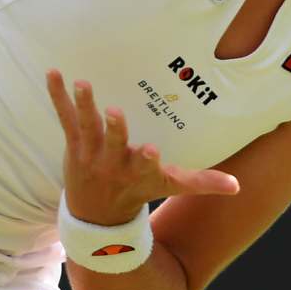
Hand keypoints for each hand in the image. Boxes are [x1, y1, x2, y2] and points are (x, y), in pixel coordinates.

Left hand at [45, 69, 238, 225]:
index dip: (147, 159)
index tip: (150, 150)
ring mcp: (90, 152)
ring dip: (84, 105)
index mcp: (138, 173)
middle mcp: (113, 163)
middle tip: (114, 112)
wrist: (95, 216)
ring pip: (86, 127)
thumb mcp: (169, 187)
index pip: (145, 166)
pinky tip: (53, 73)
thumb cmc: (137, 192)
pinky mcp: (74, 142)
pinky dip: (58, 96)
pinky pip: (65, 117)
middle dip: (115, 129)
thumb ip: (202, 183)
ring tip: (82, 84)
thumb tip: (237, 186)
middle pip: (114, 144)